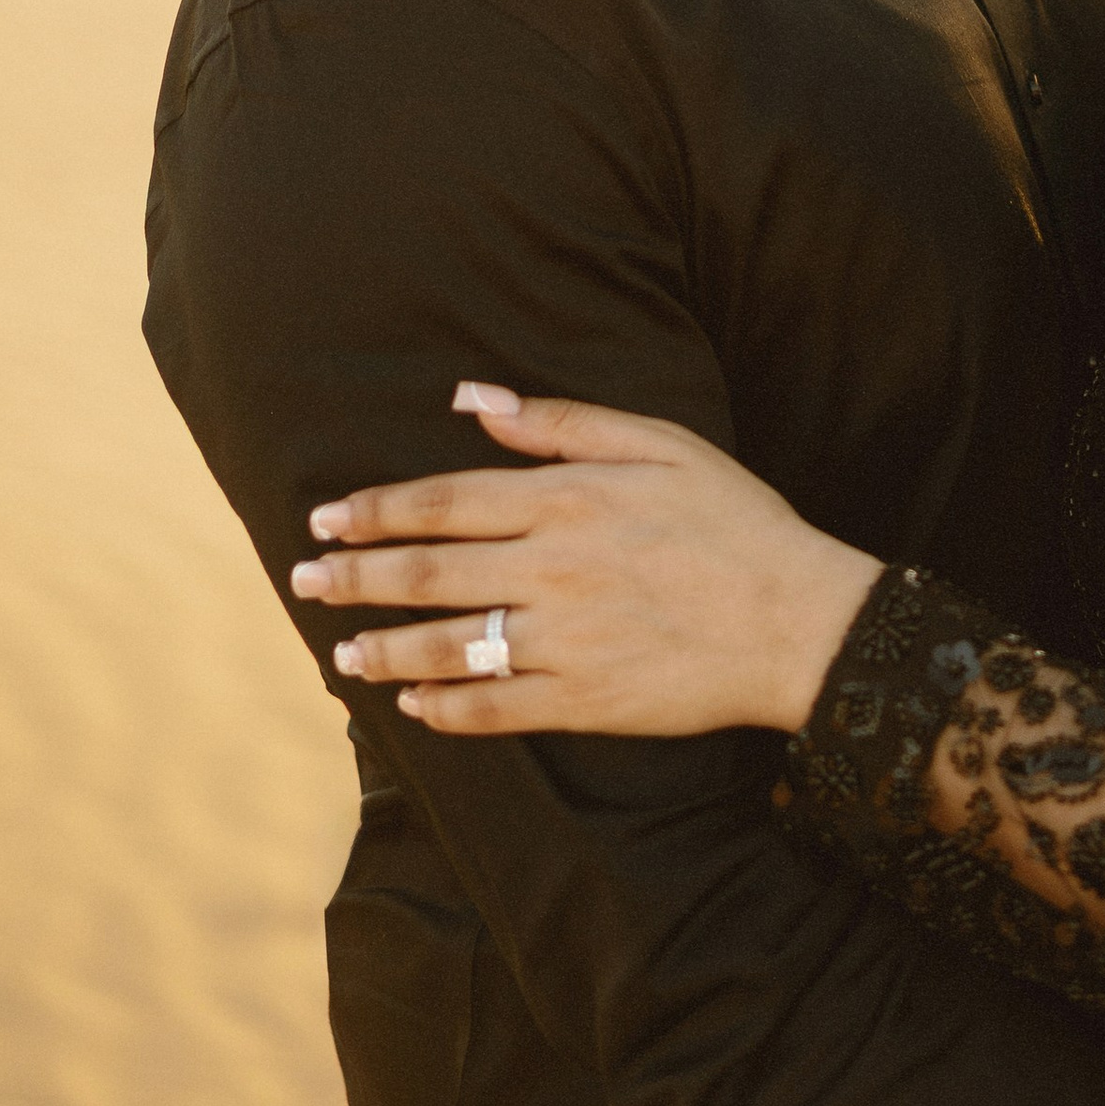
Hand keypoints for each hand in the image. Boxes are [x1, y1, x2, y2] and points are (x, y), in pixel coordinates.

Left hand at [288, 391, 882, 733]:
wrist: (800, 621)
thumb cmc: (737, 521)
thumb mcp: (662, 443)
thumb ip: (562, 421)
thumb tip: (472, 398)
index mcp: (567, 500)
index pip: (445, 501)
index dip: (378, 509)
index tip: (327, 515)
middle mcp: (552, 569)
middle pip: (429, 574)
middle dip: (356, 577)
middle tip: (304, 580)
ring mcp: (564, 640)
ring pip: (448, 646)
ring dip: (384, 649)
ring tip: (342, 654)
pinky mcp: (584, 700)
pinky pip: (495, 707)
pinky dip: (447, 707)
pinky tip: (416, 704)